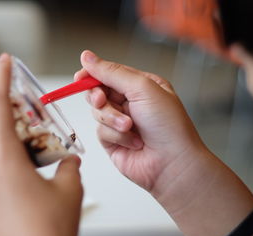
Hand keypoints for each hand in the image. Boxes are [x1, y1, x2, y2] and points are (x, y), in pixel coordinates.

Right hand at [76, 51, 252, 235]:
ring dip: (112, 119)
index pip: (109, 73)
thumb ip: (112, 72)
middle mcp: (130, 103)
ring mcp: (120, 122)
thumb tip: (87, 56)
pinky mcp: (113, 141)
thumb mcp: (142, 88)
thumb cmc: (168, 125)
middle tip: (102, 101)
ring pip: (97, 112)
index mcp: (141, 85)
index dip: (92, 74)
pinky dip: (115, 136)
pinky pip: (100, 131)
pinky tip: (133, 142)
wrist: (173, 163)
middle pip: (98, 91)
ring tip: (130, 127)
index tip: (79, 78)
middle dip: (98, 97)